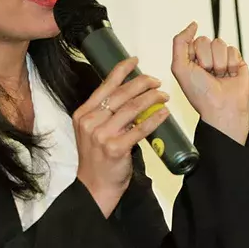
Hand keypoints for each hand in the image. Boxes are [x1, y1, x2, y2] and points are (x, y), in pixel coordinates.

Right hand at [74, 57, 170, 216]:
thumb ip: (108, 115)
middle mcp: (90, 122)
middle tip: (157, 81)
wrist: (95, 187)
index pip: (105, 86)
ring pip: (132, 108)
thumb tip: (133, 98)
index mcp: (83, 114)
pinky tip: (164, 113)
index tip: (135, 60)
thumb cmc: (98, 159)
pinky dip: (154, 119)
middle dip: (142, 84)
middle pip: (121, 95)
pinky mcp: (115, 148)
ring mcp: (101, 135)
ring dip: (151, 98)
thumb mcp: (94, 131)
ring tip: (164, 95)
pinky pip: (140, 129)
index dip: (121, 71)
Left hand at [171, 22, 248, 144]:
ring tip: (219, 76)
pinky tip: (229, 75)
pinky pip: (233, 50)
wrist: (222, 107)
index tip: (195, 69)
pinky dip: (230, 64)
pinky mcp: (236, 61)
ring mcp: (221, 58)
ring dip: (218, 63)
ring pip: (220, 43)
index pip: (192, 40)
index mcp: (190, 58)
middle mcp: (206, 57)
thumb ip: (180, 42)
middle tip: (208, 74)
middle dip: (206, 59)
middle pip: (206, 40)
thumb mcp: (179, 67)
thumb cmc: (199, 93)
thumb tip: (193, 24)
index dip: (194, 54)